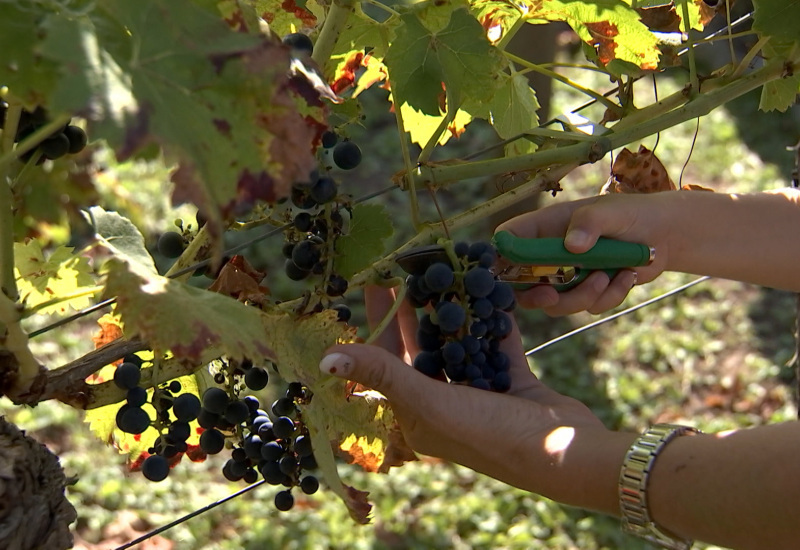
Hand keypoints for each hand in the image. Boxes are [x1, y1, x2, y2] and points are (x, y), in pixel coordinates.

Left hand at [319, 286, 619, 511]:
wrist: (569, 454)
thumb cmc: (492, 434)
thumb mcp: (430, 403)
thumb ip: (382, 376)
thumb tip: (325, 361)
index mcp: (416, 415)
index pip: (386, 361)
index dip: (379, 321)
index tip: (375, 281)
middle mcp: (443, 404)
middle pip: (420, 348)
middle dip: (413, 308)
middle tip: (407, 266)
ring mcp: (480, 393)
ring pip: (458, 343)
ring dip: (453, 310)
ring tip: (445, 270)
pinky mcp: (513, 383)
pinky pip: (497, 344)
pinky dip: (492, 320)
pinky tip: (488, 288)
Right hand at [495, 193, 675, 314]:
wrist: (664, 235)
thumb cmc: (631, 214)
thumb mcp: (610, 212)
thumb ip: (590, 223)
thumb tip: (572, 246)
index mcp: (544, 228)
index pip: (509, 240)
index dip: (501, 256)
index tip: (510, 271)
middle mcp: (551, 254)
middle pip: (522, 284)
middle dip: (535, 296)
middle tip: (551, 296)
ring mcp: (568, 276)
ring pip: (557, 303)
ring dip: (583, 296)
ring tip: (607, 276)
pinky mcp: (588, 292)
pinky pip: (588, 307)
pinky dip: (609, 296)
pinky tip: (627, 276)